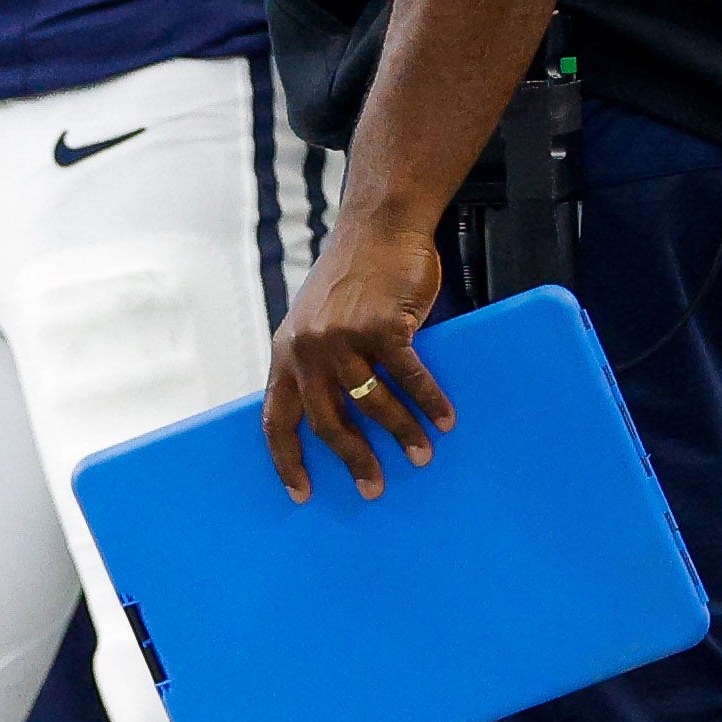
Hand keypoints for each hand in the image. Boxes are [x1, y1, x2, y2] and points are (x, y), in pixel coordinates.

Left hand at [263, 215, 451, 500]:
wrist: (379, 227)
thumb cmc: (354, 279)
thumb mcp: (317, 320)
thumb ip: (317, 362)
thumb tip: (341, 417)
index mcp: (287, 353)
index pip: (276, 418)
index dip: (286, 459)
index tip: (301, 494)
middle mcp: (308, 349)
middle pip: (327, 422)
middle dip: (352, 460)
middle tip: (374, 489)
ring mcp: (342, 337)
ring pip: (371, 403)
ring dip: (400, 435)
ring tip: (421, 456)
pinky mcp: (380, 325)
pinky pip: (409, 377)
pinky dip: (429, 402)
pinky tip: (445, 420)